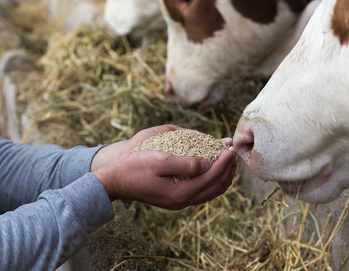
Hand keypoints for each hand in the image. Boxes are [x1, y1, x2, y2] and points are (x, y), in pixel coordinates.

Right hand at [91, 125, 236, 209]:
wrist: (115, 181)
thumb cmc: (135, 167)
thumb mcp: (160, 160)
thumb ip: (186, 164)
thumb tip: (208, 164)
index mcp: (181, 193)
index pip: (211, 176)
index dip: (224, 161)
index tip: (231, 148)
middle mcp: (183, 201)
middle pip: (216, 187)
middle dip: (228, 170)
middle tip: (233, 153)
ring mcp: (179, 201)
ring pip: (210, 191)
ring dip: (222, 175)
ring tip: (227, 160)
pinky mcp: (175, 198)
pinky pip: (201, 191)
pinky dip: (211, 179)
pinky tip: (211, 167)